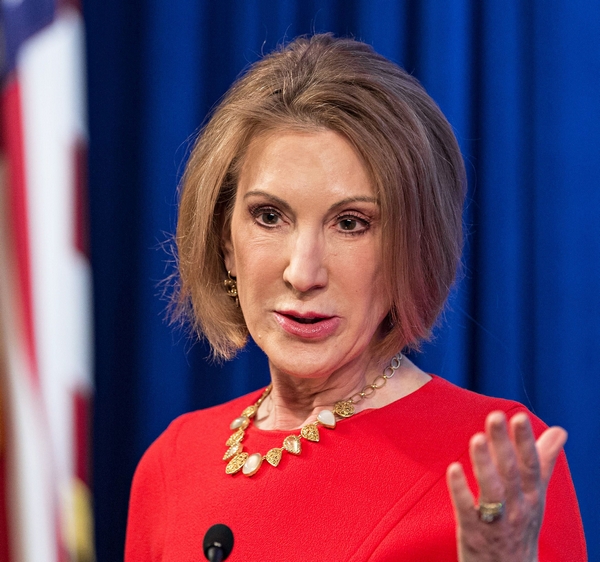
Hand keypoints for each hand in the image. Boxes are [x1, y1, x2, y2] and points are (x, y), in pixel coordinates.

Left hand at [446, 411, 566, 561]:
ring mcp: (496, 521)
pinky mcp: (474, 532)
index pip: (531, 464)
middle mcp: (517, 507)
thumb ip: (543, 460)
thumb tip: (559, 431)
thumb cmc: (521, 524)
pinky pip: (467, 510)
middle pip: (511, 472)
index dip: (525, 441)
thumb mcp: (536, 494)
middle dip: (503, 444)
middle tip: (495, 416)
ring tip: (476, 439)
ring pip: (492, 490)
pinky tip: (453, 469)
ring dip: (484, 464)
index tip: (520, 416)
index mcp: (532, 495)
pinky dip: (460, 490)